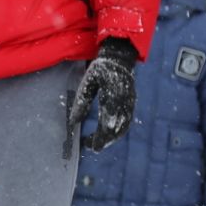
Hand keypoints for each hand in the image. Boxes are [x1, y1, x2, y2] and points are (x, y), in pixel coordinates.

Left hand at [67, 38, 137, 153]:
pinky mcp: (132, 103)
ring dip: (112, 138)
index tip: (91, 145)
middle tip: (91, 146)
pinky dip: (119, 131)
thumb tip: (73, 122)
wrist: (120, 58)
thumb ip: (82, 102)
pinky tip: (109, 133)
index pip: (106, 125)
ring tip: (98, 142)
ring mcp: (130, 104)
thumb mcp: (88, 83)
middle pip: (116, 129)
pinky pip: (127, 121)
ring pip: (123, 127)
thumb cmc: (100, 69)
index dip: (100, 138)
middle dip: (104, 140)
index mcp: (112, 99)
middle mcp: (124, 104)